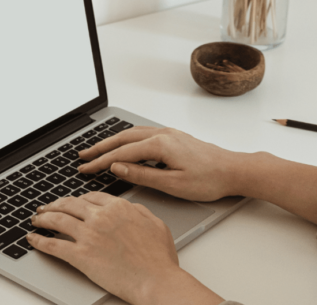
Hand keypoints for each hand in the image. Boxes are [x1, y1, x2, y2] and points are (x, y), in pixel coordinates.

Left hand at [27, 193, 221, 304]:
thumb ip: (138, 212)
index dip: (77, 199)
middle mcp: (101, 217)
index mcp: (118, 208)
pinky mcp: (81, 255)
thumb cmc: (159, 259)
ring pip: (58, 219)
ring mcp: (89, 235)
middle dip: (54, 204)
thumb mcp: (155, 224)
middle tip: (46, 208)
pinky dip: (39, 241)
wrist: (156, 280)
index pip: (90, 197)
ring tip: (36, 219)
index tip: (71, 203)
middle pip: (70, 204)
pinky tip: (33, 239)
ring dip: (43, 218)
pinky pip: (53, 245)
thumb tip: (129, 207)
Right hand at [78, 127, 242, 201]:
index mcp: (160, 144)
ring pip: (131, 134)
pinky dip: (126, 139)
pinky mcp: (173, 137)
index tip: (85, 168)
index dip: (100, 161)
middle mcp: (161, 134)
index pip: (121, 153)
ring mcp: (168, 133)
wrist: (234, 170)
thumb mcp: (173, 184)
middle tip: (82, 155)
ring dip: (111, 141)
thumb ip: (142, 174)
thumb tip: (118, 167)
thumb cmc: (209, 179)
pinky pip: (142, 134)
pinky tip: (122, 145)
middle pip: (122, 138)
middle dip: (99, 147)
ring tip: (96, 149)